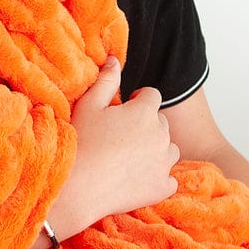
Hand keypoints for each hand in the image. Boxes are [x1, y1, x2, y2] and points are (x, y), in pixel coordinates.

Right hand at [61, 57, 180, 231]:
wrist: (78, 188)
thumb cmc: (80, 143)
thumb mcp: (88, 106)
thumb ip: (106, 81)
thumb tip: (115, 60)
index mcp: (145, 111)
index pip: (152, 96)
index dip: (138, 101)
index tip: (125, 110)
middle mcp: (161, 134)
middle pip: (162, 123)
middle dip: (147, 126)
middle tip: (123, 137)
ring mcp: (164, 162)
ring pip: (170, 149)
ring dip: (157, 150)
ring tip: (132, 158)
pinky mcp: (163, 186)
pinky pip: (170, 178)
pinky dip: (159, 178)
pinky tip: (139, 179)